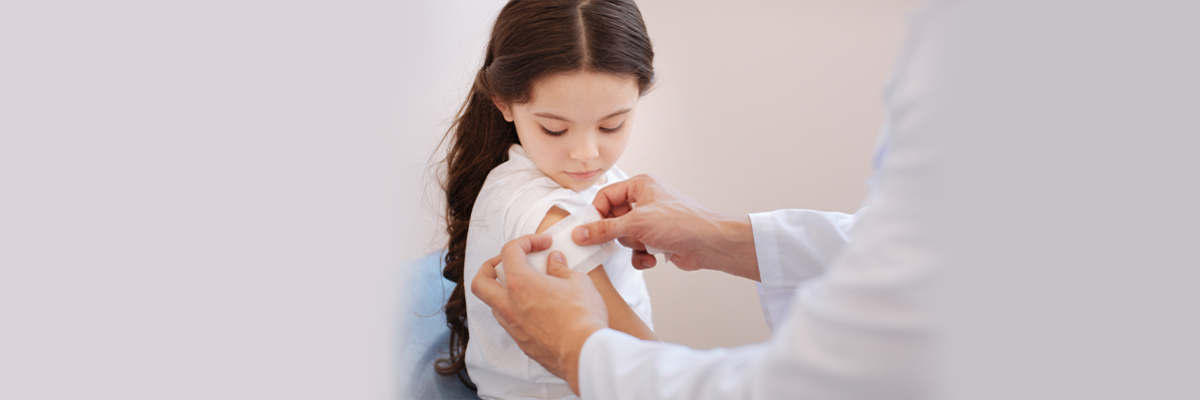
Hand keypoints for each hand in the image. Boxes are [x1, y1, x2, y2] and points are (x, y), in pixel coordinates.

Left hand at [471, 234, 607, 394]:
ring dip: (503, 291)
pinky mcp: (521, 343)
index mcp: (520, 284)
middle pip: (481, 281)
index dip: (526, 241)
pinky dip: (516, 310)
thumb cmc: (582, 316)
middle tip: (510, 263)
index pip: (510, 252)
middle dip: (490, 267)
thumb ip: (561, 268)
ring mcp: (513, 327)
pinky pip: (509, 322)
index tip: (543, 244)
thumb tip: (554, 261)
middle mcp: (509, 306)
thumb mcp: (577, 282)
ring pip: (493, 304)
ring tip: (526, 286)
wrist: (584, 354)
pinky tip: (536, 308)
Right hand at [572, 174, 760, 280]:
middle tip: (624, 238)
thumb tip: (580, 233)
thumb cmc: (680, 223)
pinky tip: (653, 259)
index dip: (596, 214)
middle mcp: (645, 200)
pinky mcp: (657, 239)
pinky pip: (636, 249)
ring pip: (625, 236)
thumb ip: (604, 229)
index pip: (606, 196)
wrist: (709, 244)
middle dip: (620, 234)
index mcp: (640, 185)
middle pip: (613, 219)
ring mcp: (651, 221)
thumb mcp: (635, 224)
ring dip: (634, 246)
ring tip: (647, 246)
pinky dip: (642, 256)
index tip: (589, 231)